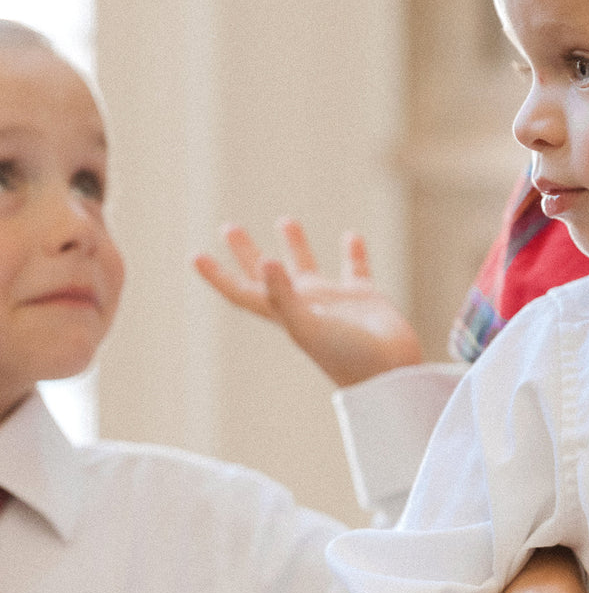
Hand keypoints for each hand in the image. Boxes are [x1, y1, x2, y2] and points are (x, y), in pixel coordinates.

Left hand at [194, 219, 422, 385]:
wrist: (390, 373)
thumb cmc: (346, 356)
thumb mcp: (308, 326)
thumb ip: (284, 295)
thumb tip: (264, 261)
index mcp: (283, 315)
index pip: (242, 292)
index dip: (218, 276)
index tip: (195, 256)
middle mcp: (303, 306)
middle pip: (266, 275)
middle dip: (246, 252)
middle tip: (228, 227)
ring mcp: (332, 302)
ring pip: (307, 268)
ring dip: (295, 246)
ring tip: (284, 219)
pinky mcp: (363, 298)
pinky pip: (354, 269)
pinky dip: (353, 253)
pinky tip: (350, 236)